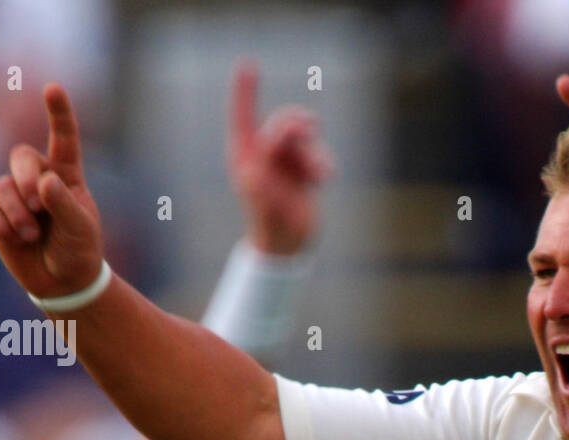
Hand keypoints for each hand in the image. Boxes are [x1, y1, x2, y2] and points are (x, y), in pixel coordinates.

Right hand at [0, 84, 103, 297]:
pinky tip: (19, 239)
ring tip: (33, 233)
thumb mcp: (81, 229)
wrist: (63, 282)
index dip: (58, 113)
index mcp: (66, 175)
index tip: (53, 88)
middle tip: (35, 203)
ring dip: (17, 211)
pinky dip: (5, 226)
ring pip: (2, 186)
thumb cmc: (79, 250)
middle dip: (24, 176)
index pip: (62, 139)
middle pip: (20, 156)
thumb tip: (43, 180)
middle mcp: (38, 179)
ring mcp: (15, 197)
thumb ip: (63, 203)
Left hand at [227, 61, 332, 255]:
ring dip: (316, 154)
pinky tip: (325, 180)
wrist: (288, 246)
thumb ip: (265, 166)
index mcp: (245, 155)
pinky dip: (323, 165)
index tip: (248, 64)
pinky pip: (317, 155)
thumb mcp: (262, 195)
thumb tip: (267, 146)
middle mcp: (263, 154)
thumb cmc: (268, 223)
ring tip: (323, 175)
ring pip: (304, 140)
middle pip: (282, 124)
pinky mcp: (302, 172)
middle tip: (312, 127)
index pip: (242, 116)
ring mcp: (284, 162)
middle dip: (297, 126)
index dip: (245, 91)